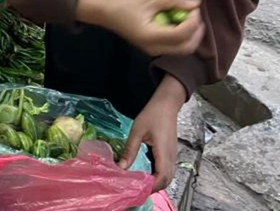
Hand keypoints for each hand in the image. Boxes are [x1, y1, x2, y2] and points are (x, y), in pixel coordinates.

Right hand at [76, 0, 204, 56]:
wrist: (111, 16)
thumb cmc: (128, 6)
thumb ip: (173, 0)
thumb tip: (195, 3)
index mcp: (151, 36)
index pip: (181, 34)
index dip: (193, 21)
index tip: (193, 8)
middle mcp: (154, 48)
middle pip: (187, 47)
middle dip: (197, 31)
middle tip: (194, 15)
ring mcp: (155, 52)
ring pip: (184, 49)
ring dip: (192, 35)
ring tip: (188, 18)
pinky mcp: (157, 51)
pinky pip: (177, 47)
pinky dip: (185, 36)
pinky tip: (180, 24)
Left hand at [120, 75, 185, 190]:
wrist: (166, 104)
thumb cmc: (152, 115)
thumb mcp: (137, 132)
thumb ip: (130, 150)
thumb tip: (121, 167)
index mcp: (163, 152)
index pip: (161, 178)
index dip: (151, 187)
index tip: (137, 190)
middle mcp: (171, 157)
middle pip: (166, 181)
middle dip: (153, 188)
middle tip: (137, 190)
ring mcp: (173, 155)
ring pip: (168, 176)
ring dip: (156, 182)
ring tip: (140, 183)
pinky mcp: (171, 153)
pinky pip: (167, 169)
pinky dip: (158, 175)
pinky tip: (146, 173)